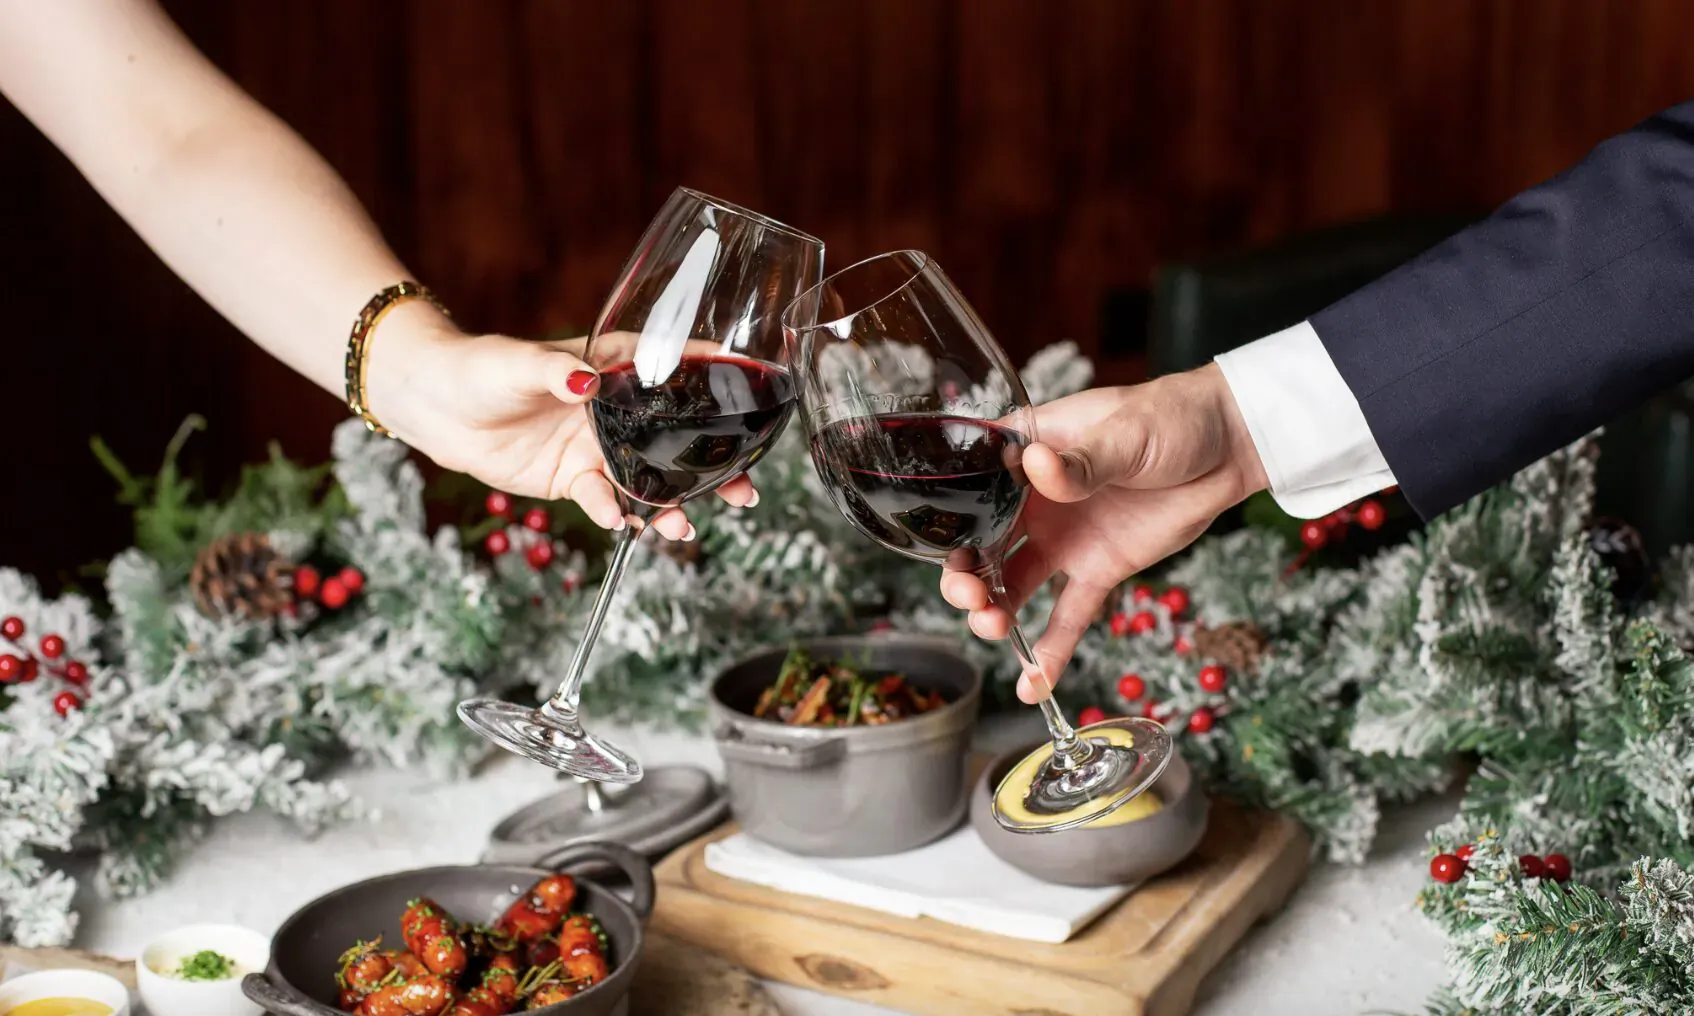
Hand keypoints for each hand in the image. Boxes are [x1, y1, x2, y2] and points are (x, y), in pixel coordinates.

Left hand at [365, 311, 755, 541]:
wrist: (436, 406)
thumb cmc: (480, 367)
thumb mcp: (520, 362)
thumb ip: (559, 373)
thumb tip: (588, 382)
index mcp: (614, 366)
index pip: (675, 368)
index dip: (716, 380)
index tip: (754, 392)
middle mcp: (616, 409)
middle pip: (678, 437)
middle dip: (713, 465)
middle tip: (744, 490)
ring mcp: (598, 446)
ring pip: (651, 478)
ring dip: (673, 503)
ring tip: (685, 527)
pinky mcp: (575, 479)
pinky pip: (606, 499)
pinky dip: (617, 513)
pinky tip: (625, 524)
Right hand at [939, 364, 1266, 701]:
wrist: (1230, 449)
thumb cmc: (1171, 418)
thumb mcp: (1124, 432)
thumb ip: (1081, 461)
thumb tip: (1037, 467)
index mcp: (1028, 450)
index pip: (970, 483)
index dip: (948, 514)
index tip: (942, 538)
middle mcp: (1033, 499)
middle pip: (979, 542)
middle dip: (964, 573)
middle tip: (970, 593)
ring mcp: (1063, 538)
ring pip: (1011, 583)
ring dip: (993, 610)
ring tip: (993, 628)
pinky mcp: (1097, 571)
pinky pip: (1066, 616)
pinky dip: (1049, 652)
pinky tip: (1032, 687)